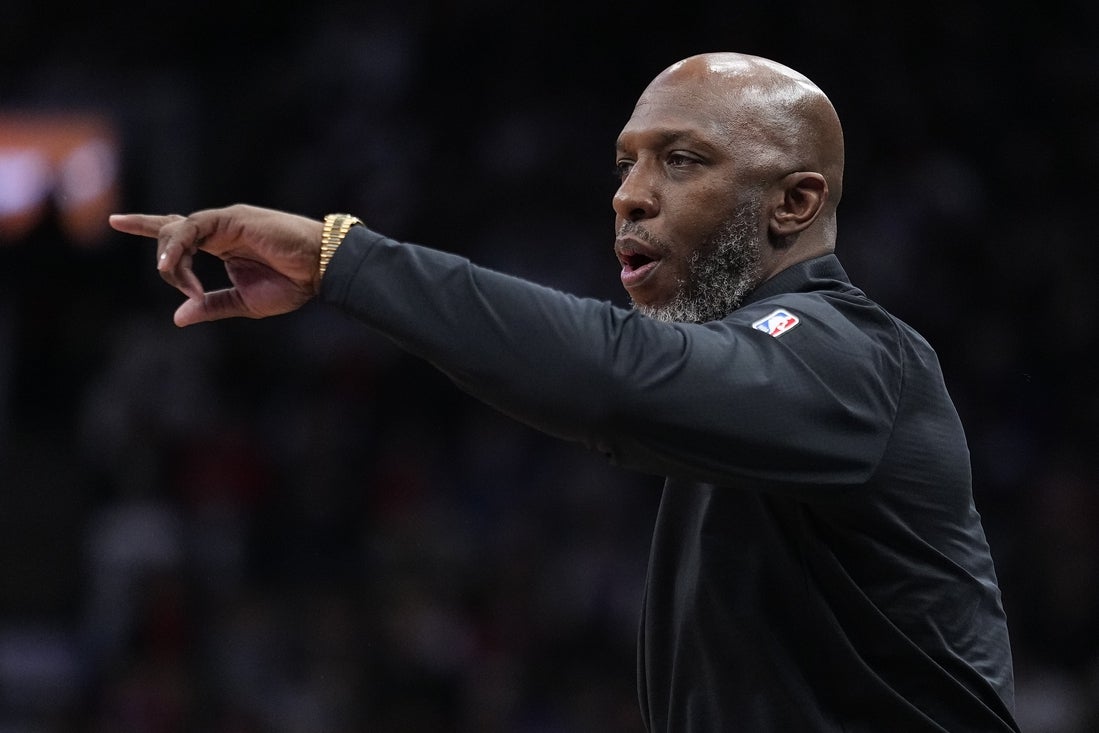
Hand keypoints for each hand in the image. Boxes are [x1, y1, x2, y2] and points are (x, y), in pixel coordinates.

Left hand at [109, 204, 324, 326]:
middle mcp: (219, 229)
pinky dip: (178, 249)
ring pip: (176, 232)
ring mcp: (224, 221)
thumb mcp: (245, 302)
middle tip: (190, 290)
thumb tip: (178, 317)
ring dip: (172, 261)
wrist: (322, 269)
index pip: (177, 233)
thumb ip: (212, 305)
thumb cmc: (293, 284)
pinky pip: (190, 229)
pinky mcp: (231, 218)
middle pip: (170, 233)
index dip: (147, 225)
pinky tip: (175, 268)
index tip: (115, 220)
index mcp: (222, 245)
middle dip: (163, 257)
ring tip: (185, 282)